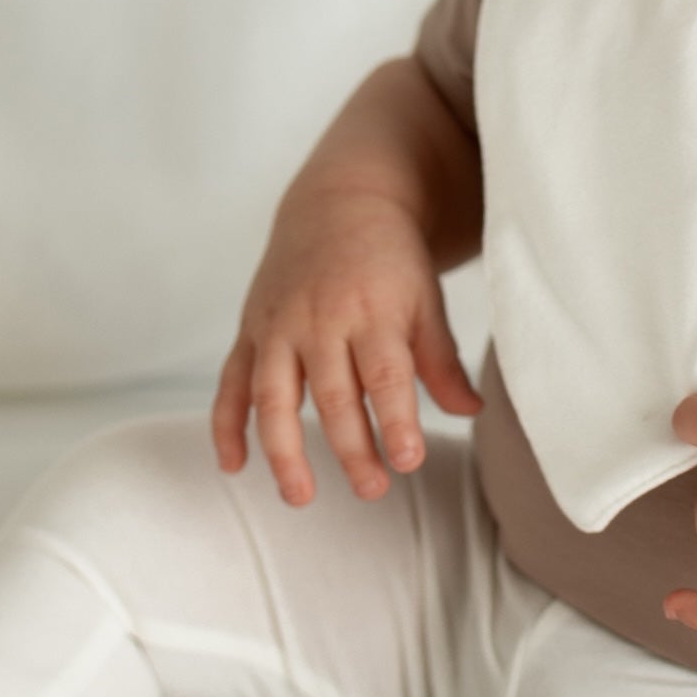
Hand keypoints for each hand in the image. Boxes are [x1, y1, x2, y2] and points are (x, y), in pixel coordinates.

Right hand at [211, 184, 481, 505]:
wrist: (339, 200)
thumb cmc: (391, 259)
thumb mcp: (425, 299)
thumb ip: (441, 359)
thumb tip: (470, 413)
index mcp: (371, 310)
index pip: (384, 375)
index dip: (395, 420)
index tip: (408, 461)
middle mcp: (320, 319)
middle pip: (332, 394)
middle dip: (351, 448)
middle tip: (373, 490)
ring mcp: (279, 326)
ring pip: (273, 396)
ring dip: (283, 450)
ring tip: (300, 496)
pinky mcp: (251, 330)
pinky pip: (230, 382)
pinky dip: (226, 425)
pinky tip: (234, 466)